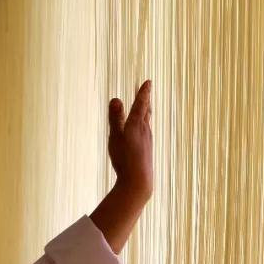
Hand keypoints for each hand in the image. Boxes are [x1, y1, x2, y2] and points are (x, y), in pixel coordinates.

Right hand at [107, 80, 152, 201]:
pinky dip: (144, 127)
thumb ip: (115, 118)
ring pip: (147, 123)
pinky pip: (146, 133)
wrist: (138, 181)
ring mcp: (147, 141)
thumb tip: (116, 99)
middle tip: (147, 91)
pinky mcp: (146, 151)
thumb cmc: (125, 158)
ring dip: (146, 113)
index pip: (141, 104)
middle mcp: (145, 131)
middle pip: (146, 112)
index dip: (144, 93)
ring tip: (145, 109)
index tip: (148, 82)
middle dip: (146, 101)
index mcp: (137, 125)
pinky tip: (142, 133)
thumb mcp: (116, 137)